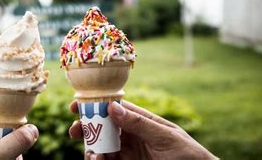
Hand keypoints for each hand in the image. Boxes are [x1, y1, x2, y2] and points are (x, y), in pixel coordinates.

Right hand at [68, 100, 217, 159]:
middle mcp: (131, 134)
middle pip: (101, 127)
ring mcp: (128, 151)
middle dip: (86, 127)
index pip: (113, 109)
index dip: (94, 105)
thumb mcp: (164, 135)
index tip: (77, 106)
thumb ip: (139, 123)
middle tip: (74, 131)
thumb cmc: (187, 153)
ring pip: (101, 146)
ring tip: (95, 154)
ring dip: (92, 148)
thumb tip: (112, 107)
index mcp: (140, 120)